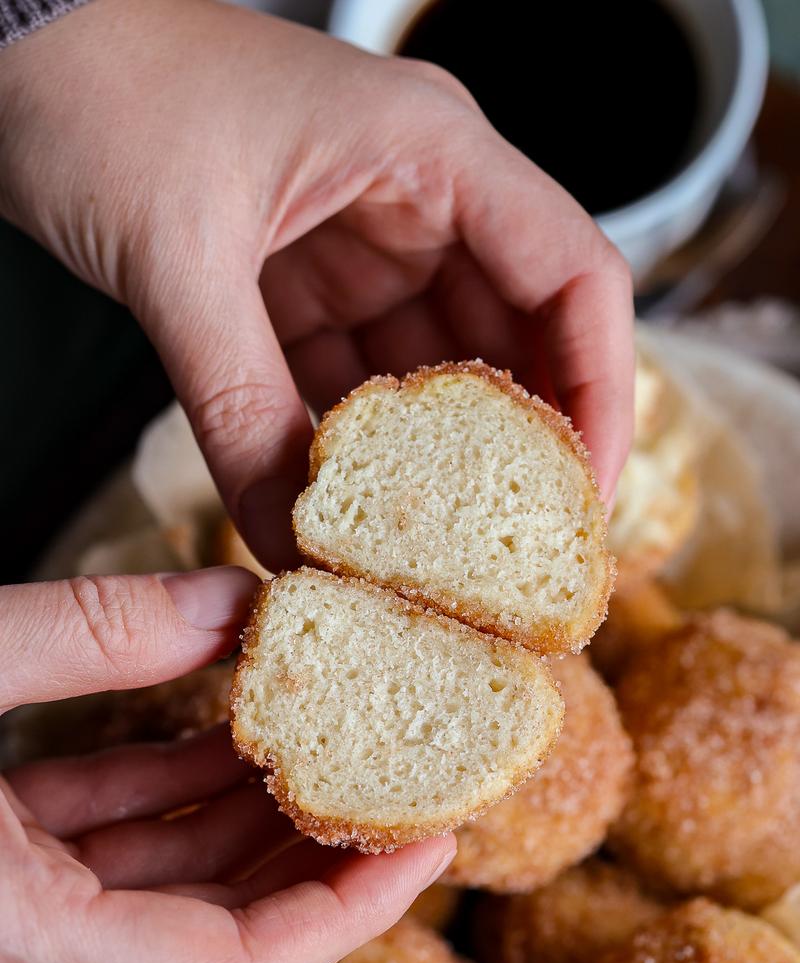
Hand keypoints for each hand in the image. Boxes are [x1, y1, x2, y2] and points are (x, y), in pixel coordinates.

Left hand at [0, 0, 633, 568]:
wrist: (13, 48)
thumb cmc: (103, 88)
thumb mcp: (180, 257)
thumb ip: (238, 407)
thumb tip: (287, 541)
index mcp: (433, 153)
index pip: (575, 275)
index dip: (601, 393)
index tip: (585, 499)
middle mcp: (419, 199)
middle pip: (518, 339)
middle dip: (520, 450)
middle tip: (515, 555)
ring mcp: (364, 246)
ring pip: (433, 374)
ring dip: (431, 460)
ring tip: (434, 551)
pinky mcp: (307, 285)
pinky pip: (354, 384)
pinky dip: (352, 446)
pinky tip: (350, 509)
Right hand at [0, 568, 453, 962]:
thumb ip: (86, 636)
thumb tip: (227, 598)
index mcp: (34, 935)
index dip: (351, 912)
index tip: (430, 846)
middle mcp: (35, 944)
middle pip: (225, 923)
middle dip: (320, 851)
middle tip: (402, 781)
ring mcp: (21, 903)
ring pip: (170, 875)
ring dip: (250, 807)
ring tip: (331, 739)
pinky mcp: (1, 857)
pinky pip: (114, 834)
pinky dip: (175, 784)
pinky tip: (229, 729)